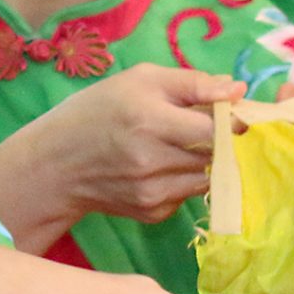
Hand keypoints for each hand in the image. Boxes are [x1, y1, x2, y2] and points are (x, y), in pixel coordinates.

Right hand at [0, 65, 243, 248]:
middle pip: (217, 153)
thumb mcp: (140, 80)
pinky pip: (189, 193)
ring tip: (180, 143)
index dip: (233, 120)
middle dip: (223, 139)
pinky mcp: (154, 213)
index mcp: (150, 120)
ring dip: (206, 160)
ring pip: (209, 176)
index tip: (233, 112)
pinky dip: (185, 179)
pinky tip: (162, 166)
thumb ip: (192, 82)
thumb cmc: (98, 111)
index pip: (217, 128)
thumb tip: (238, 89)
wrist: (56, 164)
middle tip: (208, 124)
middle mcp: (153, 161)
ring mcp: (154, 192)